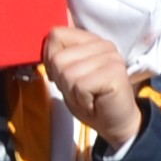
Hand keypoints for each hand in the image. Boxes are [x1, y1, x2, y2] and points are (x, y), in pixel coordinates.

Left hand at [38, 25, 144, 153]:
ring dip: (72, 93)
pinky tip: (94, 102)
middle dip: (62, 82)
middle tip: (80, 92)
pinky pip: (80, 86)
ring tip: (88, 97)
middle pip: (58, 58)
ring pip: (67, 73)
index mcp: (91, 41)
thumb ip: (57, 58)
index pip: (56, 35)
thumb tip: (45, 48)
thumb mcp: (67, 77)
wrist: (114, 124)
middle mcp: (103, 44)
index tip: (63, 76)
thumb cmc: (90, 100)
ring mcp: (111, 57)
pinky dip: (81, 100)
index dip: (50, 59)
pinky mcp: (114, 73)